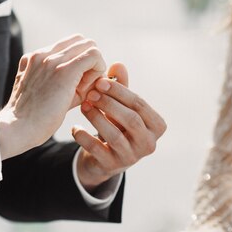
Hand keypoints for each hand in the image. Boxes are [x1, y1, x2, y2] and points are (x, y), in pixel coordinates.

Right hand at [0, 35, 105, 159]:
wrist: (16, 129)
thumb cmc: (31, 120)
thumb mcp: (43, 93)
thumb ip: (60, 82)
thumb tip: (88, 81)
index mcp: (35, 58)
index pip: (69, 45)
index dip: (80, 62)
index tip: (77, 84)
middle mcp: (43, 53)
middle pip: (82, 42)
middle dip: (89, 62)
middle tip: (84, 86)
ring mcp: (52, 60)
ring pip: (90, 46)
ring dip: (94, 68)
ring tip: (83, 91)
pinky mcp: (64, 71)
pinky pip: (94, 56)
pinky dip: (98, 71)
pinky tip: (86, 92)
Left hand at [72, 63, 166, 189]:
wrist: (105, 157)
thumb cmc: (117, 124)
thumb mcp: (121, 106)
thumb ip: (120, 87)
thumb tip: (117, 65)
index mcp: (157, 126)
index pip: (140, 104)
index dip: (120, 91)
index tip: (101, 81)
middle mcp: (148, 144)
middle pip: (131, 120)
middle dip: (109, 104)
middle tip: (91, 92)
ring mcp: (131, 158)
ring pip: (115, 135)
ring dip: (96, 118)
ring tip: (83, 105)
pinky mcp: (112, 166)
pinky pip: (97, 150)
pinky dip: (84, 137)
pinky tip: (74, 128)